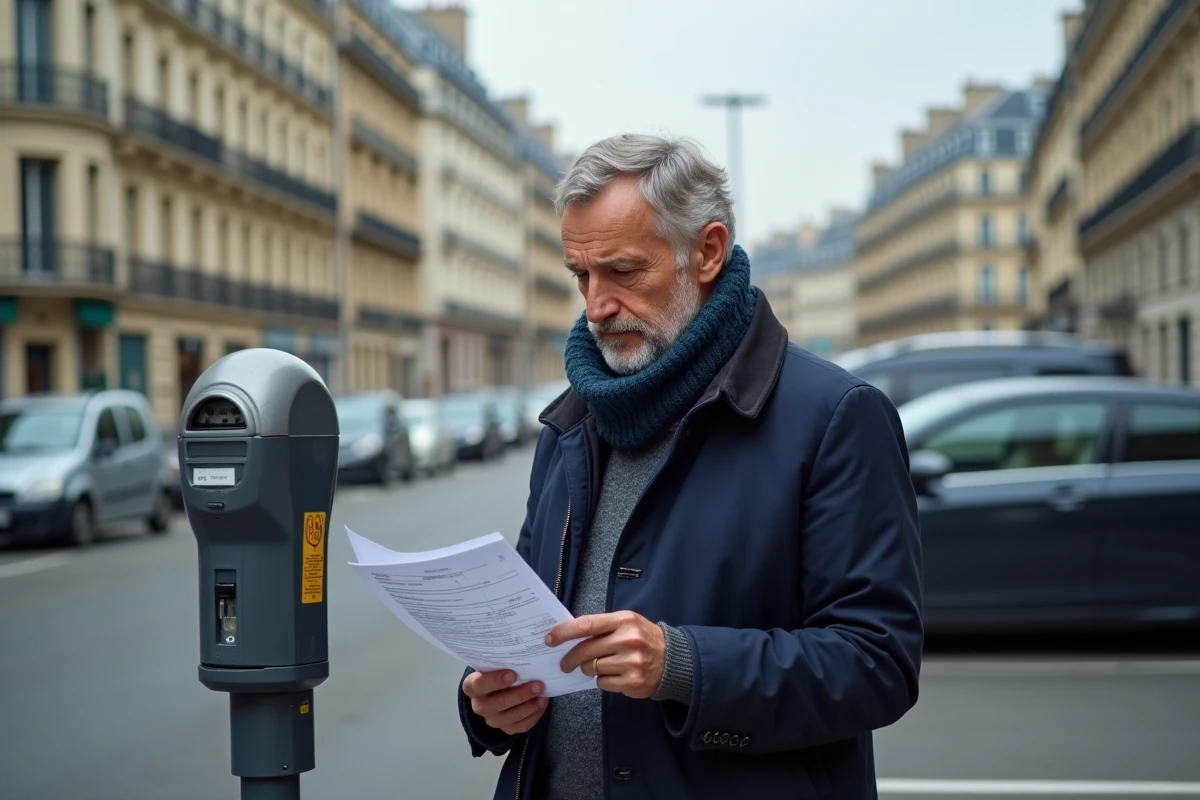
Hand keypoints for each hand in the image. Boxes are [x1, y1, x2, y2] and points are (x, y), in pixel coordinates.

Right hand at [462, 670, 547, 734]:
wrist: (497, 690)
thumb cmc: (498, 672)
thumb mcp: (496, 665)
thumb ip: (504, 662)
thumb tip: (527, 654)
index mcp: (472, 686)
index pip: (479, 685)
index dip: (495, 681)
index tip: (513, 674)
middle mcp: (480, 706)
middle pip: (499, 703)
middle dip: (521, 694)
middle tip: (539, 685)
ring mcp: (492, 720)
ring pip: (512, 716)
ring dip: (530, 706)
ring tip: (543, 695)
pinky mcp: (506, 729)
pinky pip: (521, 726)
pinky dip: (534, 715)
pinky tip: (542, 704)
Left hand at [546, 611, 665, 699]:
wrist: (673, 660)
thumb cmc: (644, 639)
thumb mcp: (627, 623)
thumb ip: (603, 627)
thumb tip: (569, 635)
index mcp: (624, 621)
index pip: (586, 625)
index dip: (564, 632)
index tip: (550, 639)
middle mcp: (628, 640)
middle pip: (585, 650)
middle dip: (569, 659)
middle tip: (564, 664)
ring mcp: (631, 662)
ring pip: (592, 669)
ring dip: (589, 669)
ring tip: (600, 666)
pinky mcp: (633, 682)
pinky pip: (603, 683)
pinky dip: (603, 681)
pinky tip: (614, 675)